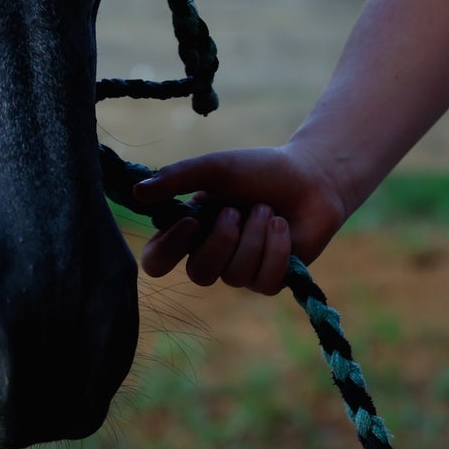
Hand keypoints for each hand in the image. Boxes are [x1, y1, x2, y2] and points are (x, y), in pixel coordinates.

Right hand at [131, 144, 346, 295]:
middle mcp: (212, 255)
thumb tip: (137, 192)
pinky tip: (283, 226)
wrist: (311, 176)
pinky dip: (277, 248)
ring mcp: (242, 271)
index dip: (168, 250)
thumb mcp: (216, 168)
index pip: (157, 261)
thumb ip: (178, 177)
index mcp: (190, 230)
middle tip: (239, 208)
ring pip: (235, 275)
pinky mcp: (271, 280)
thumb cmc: (260, 170)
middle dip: (223, 238)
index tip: (191, 222)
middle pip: (199, 274)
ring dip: (255, 235)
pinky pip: (265, 281)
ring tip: (268, 210)